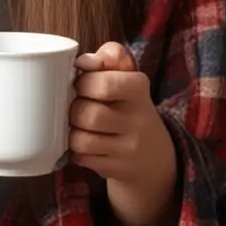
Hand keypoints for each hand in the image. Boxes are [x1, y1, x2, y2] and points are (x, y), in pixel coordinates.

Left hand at [70, 41, 178, 225]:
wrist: (153, 155)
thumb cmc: (128, 106)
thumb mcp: (127, 77)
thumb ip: (109, 57)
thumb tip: (83, 60)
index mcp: (139, 88)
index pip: (104, 83)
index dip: (83, 82)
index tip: (81, 84)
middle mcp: (138, 119)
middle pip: (89, 114)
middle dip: (74, 110)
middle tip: (76, 107)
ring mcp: (129, 148)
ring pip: (82, 140)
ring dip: (72, 132)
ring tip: (78, 126)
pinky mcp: (117, 169)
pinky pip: (82, 158)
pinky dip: (76, 150)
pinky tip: (84, 144)